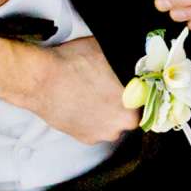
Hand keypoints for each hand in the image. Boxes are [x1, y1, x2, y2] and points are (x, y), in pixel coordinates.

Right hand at [0, 36, 136, 143]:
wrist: (41, 79)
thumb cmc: (74, 62)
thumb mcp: (108, 52)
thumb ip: (127, 61)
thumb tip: (138, 57)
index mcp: (135, 101)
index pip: (149, 98)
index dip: (140, 89)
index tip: (132, 83)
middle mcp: (123, 123)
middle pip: (132, 113)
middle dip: (125, 102)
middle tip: (111, 88)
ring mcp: (104, 133)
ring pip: (114, 123)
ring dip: (109, 113)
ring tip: (94, 96)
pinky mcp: (86, 138)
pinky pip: (96, 129)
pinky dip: (93, 119)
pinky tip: (84, 104)